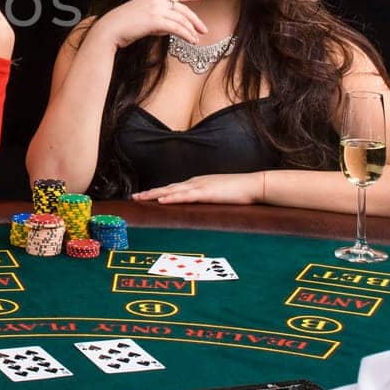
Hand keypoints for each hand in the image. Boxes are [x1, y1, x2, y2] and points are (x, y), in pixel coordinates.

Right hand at [92, 0, 206, 49]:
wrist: (109, 29)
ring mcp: (156, 9)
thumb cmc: (121, 26)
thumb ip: (155, 20)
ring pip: (181, 20)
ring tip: (196, 39)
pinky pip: (177, 28)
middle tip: (203, 29)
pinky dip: (186, 35)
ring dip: (191, 30)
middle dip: (195, 20)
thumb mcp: (140, 17)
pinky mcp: (156, 20)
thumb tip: (169, 29)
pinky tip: (191, 40)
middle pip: (182, 9)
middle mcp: (155, 0)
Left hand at [130, 172, 262, 204]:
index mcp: (198, 183)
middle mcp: (195, 182)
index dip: (158, 192)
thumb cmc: (240, 191)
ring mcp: (200, 186)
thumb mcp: (219, 194)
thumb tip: (201, 206)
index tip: (145, 195)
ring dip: (154, 194)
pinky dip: (172, 198)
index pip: (174, 188)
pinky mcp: (206, 193)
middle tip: (134, 197)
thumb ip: (208, 198)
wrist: (254, 185)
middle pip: (168, 188)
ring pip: (172, 191)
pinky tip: (161, 201)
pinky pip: (185, 196)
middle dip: (150, 193)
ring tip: (140, 198)